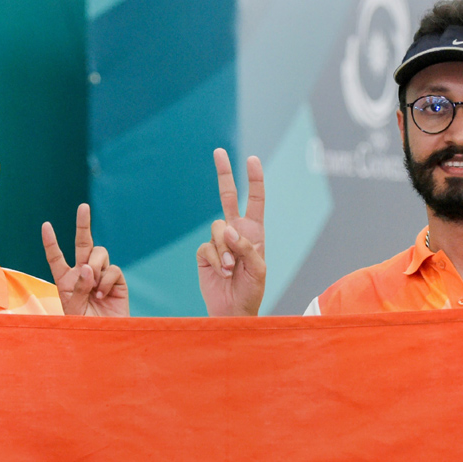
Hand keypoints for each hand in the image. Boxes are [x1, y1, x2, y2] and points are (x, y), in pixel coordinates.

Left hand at [42, 203, 129, 316]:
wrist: (104, 337)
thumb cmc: (84, 325)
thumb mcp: (73, 309)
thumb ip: (78, 287)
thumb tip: (88, 266)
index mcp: (65, 280)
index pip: (56, 257)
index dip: (51, 242)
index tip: (46, 226)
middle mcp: (82, 273)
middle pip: (82, 243)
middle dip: (83, 224)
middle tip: (83, 206)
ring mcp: (100, 275)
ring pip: (98, 253)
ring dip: (95, 265)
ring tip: (94, 287)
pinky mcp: (117, 280)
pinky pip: (112, 268)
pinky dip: (106, 280)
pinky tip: (102, 294)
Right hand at [197, 148, 265, 315]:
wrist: (233, 310)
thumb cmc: (252, 290)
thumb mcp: (259, 269)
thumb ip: (246, 247)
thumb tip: (228, 229)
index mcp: (254, 231)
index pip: (254, 200)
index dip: (254, 180)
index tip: (252, 160)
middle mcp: (235, 231)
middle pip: (227, 197)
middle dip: (224, 174)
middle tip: (218, 152)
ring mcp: (218, 242)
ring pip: (217, 228)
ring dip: (224, 249)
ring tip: (230, 268)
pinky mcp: (204, 253)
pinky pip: (206, 246)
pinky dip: (215, 258)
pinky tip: (221, 272)